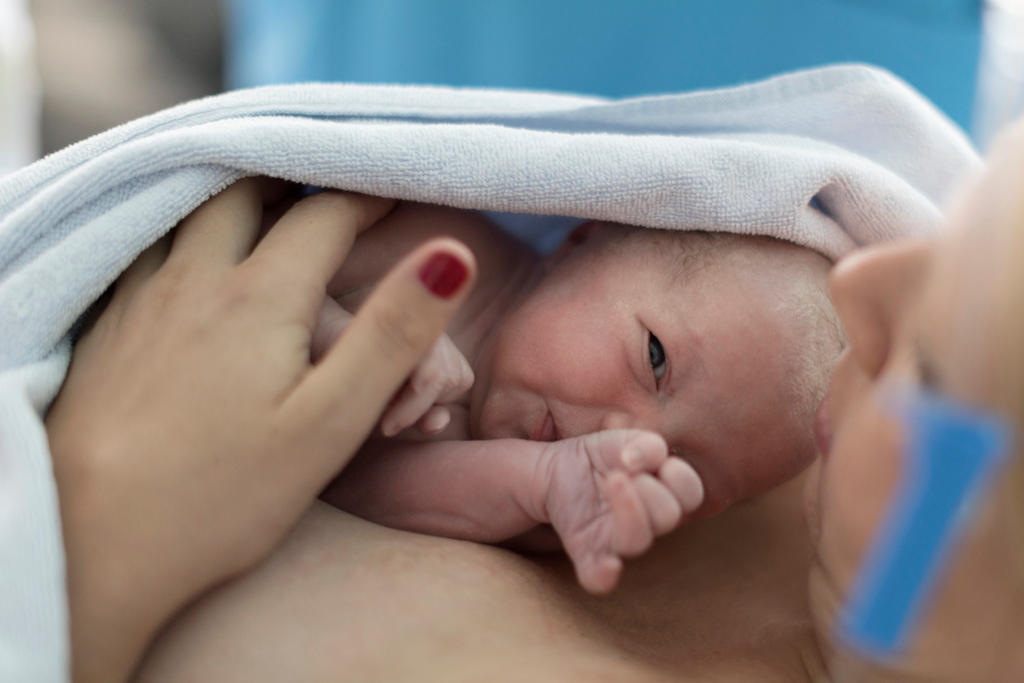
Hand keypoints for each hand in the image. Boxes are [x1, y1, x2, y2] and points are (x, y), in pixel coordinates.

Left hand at [45, 179, 476, 681]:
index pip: (324, 213)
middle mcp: (192, 281)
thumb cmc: (223, 496)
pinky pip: (146, 248)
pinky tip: (193, 267)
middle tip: (328, 188)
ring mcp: (139, 302)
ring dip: (234, 197)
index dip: (369, 195)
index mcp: (258, 297)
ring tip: (266, 210)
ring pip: (187, 212)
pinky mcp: (105, 331)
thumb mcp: (331, 420)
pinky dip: (183, 232)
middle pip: (243, 189)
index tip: (396, 190)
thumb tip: (448, 256)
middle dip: (293, 177)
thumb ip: (392, 334)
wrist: (93, 547)